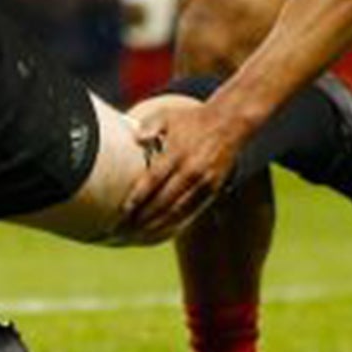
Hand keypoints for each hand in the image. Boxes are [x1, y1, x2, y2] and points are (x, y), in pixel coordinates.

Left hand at [121, 97, 253, 241]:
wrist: (228, 123)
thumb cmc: (192, 120)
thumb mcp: (168, 117)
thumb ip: (149, 126)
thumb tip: (135, 138)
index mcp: (177, 152)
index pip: (153, 180)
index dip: (138, 197)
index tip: (123, 210)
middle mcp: (190, 170)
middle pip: (163, 201)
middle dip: (142, 218)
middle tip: (125, 228)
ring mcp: (203, 182)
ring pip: (176, 211)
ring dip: (156, 226)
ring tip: (137, 235)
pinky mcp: (212, 189)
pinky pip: (191, 212)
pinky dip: (175, 224)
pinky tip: (160, 231)